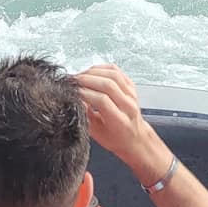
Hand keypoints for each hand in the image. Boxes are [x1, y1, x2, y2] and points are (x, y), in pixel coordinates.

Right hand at [75, 64, 168, 181]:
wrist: (134, 137)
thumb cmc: (115, 138)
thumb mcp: (96, 133)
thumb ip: (86, 116)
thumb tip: (76, 99)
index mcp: (120, 121)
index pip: (102, 100)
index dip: (85, 93)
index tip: (73, 92)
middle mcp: (128, 105)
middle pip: (108, 85)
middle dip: (87, 80)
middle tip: (73, 81)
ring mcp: (131, 94)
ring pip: (113, 75)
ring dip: (93, 72)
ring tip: (80, 75)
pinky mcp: (131, 86)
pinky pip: (117, 71)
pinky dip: (102, 68)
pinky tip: (92, 71)